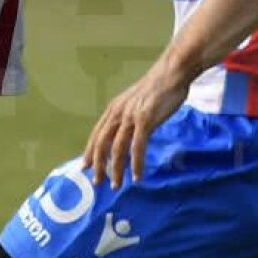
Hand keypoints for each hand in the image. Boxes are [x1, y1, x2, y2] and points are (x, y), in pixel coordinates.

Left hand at [83, 55, 190, 187]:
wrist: (172, 73)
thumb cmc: (157, 88)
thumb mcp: (135, 102)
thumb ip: (128, 116)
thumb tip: (126, 132)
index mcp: (113, 109)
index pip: (97, 134)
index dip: (90, 152)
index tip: (85, 167)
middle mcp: (118, 113)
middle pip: (102, 144)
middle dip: (98, 166)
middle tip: (97, 183)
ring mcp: (130, 117)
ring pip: (117, 149)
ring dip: (116, 170)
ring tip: (116, 185)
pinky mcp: (145, 120)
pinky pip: (137, 147)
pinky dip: (135, 164)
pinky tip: (136, 176)